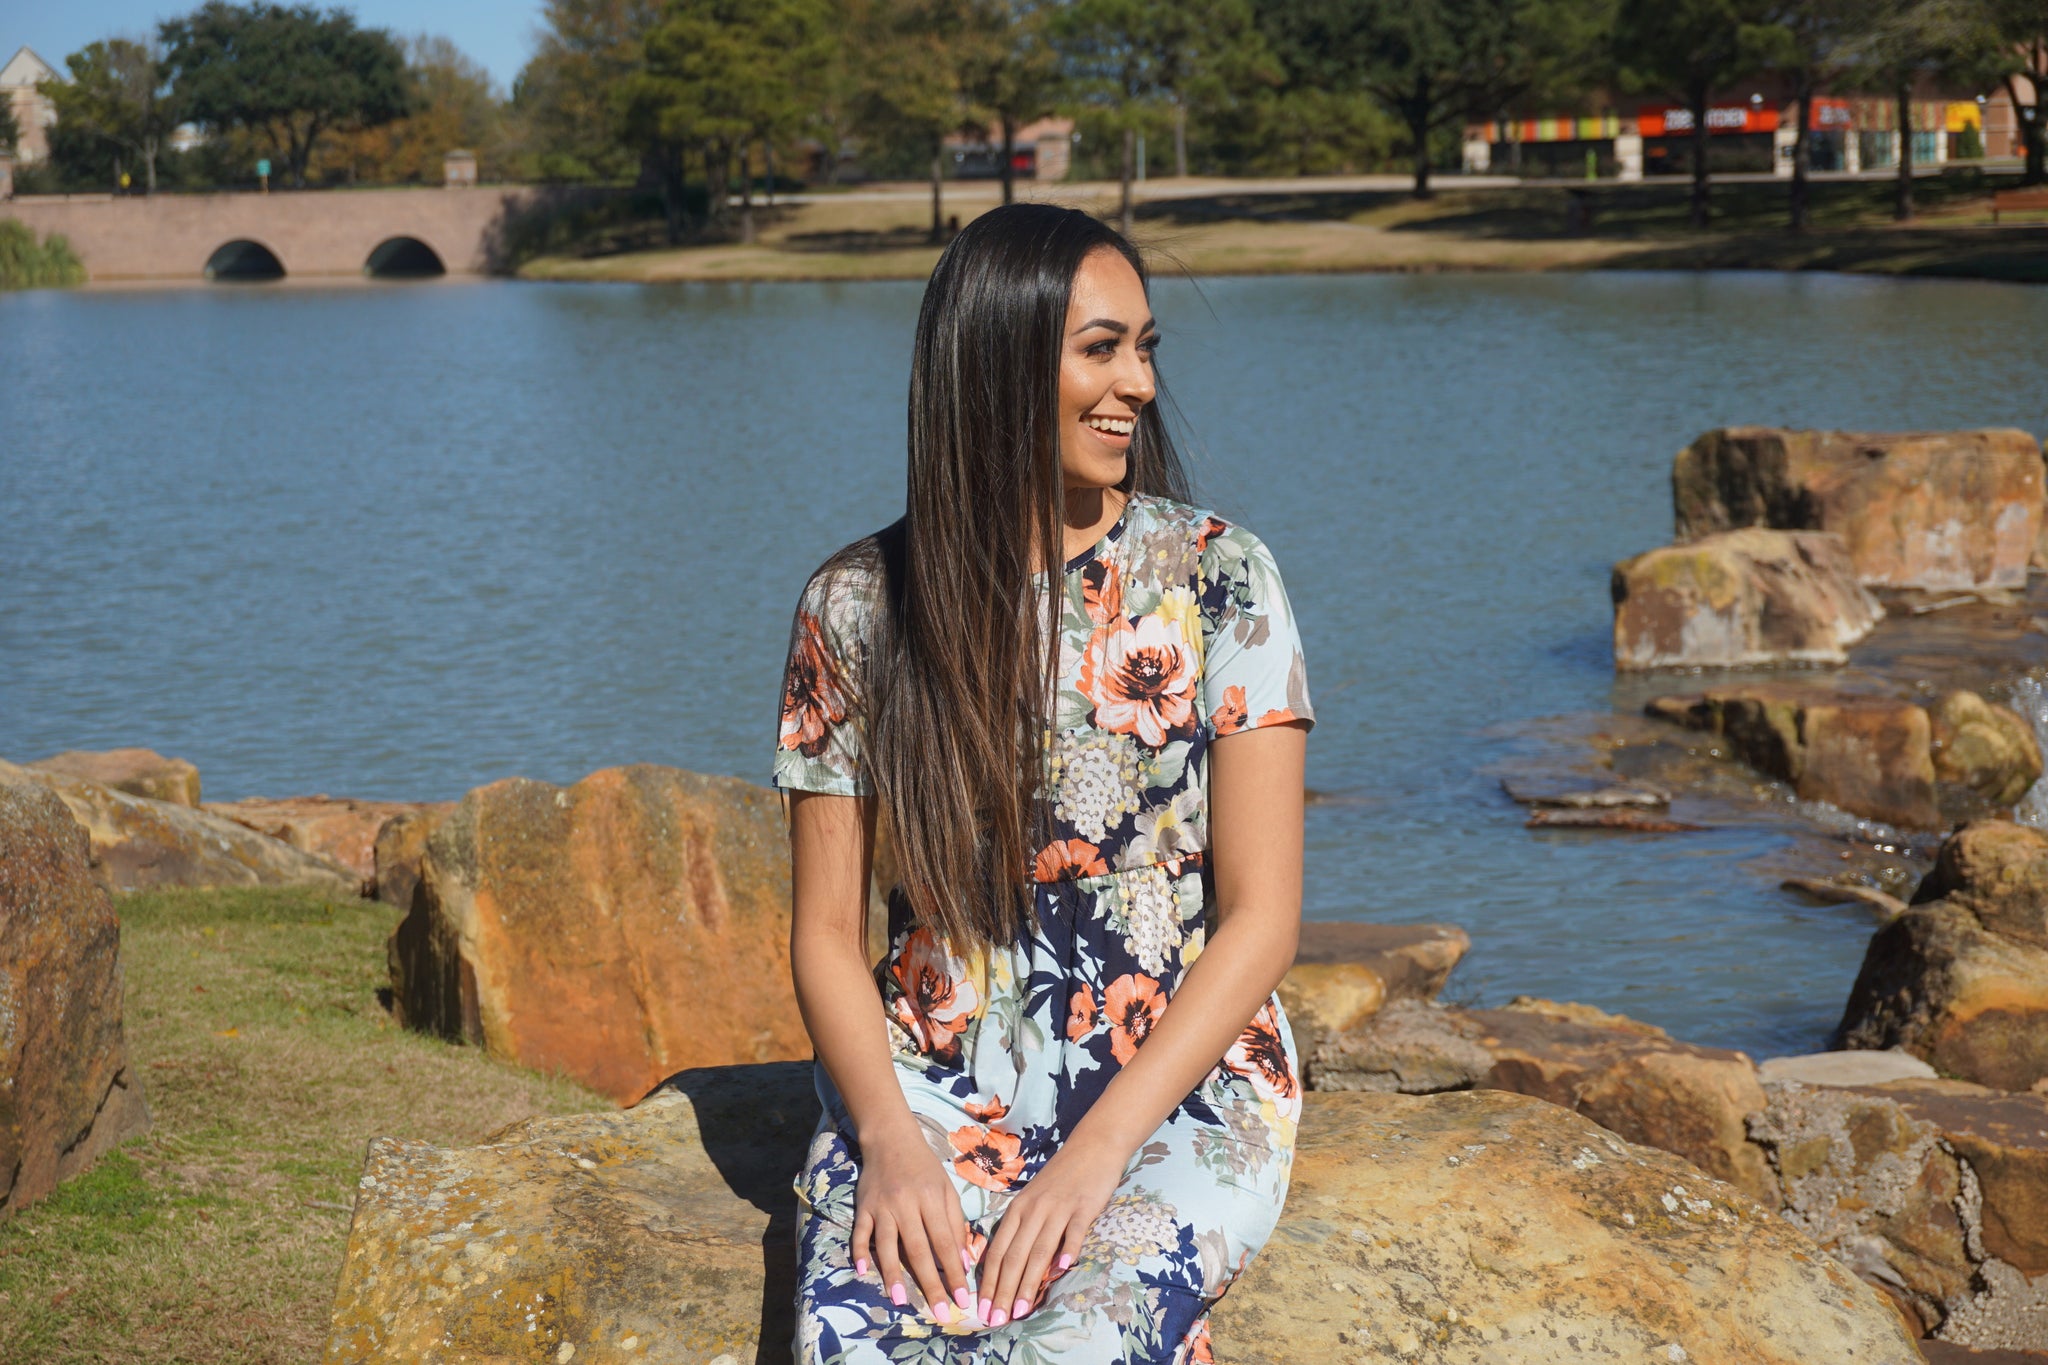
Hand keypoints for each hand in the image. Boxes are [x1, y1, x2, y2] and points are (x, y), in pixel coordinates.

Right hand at [851, 1123, 973, 1324]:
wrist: (891, 1140)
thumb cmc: (924, 1169)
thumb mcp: (947, 1189)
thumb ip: (956, 1224)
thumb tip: (964, 1262)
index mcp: (932, 1199)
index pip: (946, 1243)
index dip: (954, 1272)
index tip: (962, 1299)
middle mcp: (906, 1204)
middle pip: (919, 1250)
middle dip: (931, 1284)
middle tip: (939, 1312)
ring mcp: (882, 1207)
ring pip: (888, 1245)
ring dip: (893, 1274)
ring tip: (901, 1301)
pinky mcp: (863, 1207)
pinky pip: (860, 1233)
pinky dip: (860, 1252)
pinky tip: (862, 1272)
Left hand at [976, 1137, 1125, 1326]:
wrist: (1092, 1147)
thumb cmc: (1060, 1178)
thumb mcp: (1033, 1201)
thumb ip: (1023, 1230)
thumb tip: (1010, 1268)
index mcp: (1017, 1210)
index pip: (998, 1252)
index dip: (989, 1282)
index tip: (982, 1310)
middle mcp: (1033, 1210)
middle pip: (1014, 1256)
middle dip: (1003, 1291)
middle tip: (996, 1320)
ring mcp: (1058, 1208)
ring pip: (1039, 1250)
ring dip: (1028, 1283)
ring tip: (1022, 1310)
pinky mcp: (1083, 1206)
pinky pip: (1073, 1231)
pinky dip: (1068, 1249)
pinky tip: (1063, 1268)